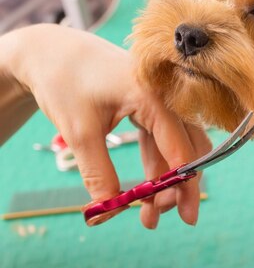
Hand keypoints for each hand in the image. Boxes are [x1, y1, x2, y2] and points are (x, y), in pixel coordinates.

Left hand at [5, 24, 210, 227]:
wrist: (51, 49)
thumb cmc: (66, 81)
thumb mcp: (80, 133)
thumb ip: (99, 173)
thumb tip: (107, 213)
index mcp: (154, 96)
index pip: (179, 146)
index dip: (180, 182)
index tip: (179, 213)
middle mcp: (165, 96)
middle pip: (188, 146)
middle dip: (181, 185)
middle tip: (172, 218)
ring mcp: (159, 100)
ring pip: (176, 146)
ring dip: (166, 179)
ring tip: (151, 216)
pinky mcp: (149, 105)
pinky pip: (161, 139)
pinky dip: (155, 164)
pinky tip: (146, 191)